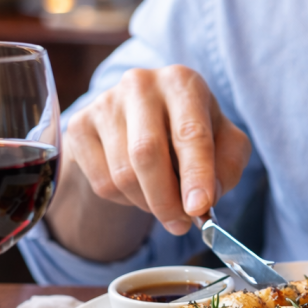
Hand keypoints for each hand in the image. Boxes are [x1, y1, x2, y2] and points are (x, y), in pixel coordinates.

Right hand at [65, 65, 251, 234]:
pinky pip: (101, 182)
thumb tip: (205, 199)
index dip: (196, 174)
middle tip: (181, 224)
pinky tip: (137, 187)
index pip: (190, 133)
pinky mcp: (80, 125)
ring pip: (122, 174)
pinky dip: (124, 199)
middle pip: (146, 153)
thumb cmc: (192, 132)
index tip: (199, 208)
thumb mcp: (225, 143)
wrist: (144, 120)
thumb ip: (227, 168)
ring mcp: (105, 102)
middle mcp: (141, 84)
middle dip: (166, 199)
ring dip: (147, 203)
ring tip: (164, 200)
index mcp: (182, 83)